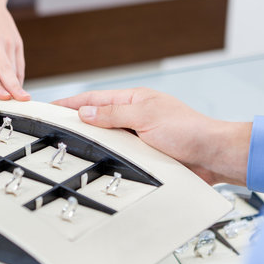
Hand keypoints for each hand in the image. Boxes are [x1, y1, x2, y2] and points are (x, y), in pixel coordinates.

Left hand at [0, 0, 29, 104]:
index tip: (2, 97)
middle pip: (4, 69)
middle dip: (13, 87)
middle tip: (20, 101)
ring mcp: (7, 40)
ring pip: (13, 68)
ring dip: (16, 85)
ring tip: (19, 99)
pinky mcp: (16, 41)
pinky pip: (19, 64)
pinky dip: (18, 77)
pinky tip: (16, 88)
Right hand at [53, 88, 251, 184]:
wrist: (212, 157)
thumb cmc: (189, 130)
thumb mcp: (146, 116)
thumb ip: (113, 114)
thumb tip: (85, 112)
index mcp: (134, 101)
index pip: (94, 99)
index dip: (72, 104)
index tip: (51, 107)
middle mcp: (133, 119)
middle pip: (97, 120)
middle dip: (76, 125)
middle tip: (53, 130)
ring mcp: (136, 139)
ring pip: (105, 141)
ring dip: (92, 145)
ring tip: (69, 149)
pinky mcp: (141, 157)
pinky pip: (117, 157)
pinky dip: (106, 160)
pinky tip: (95, 164)